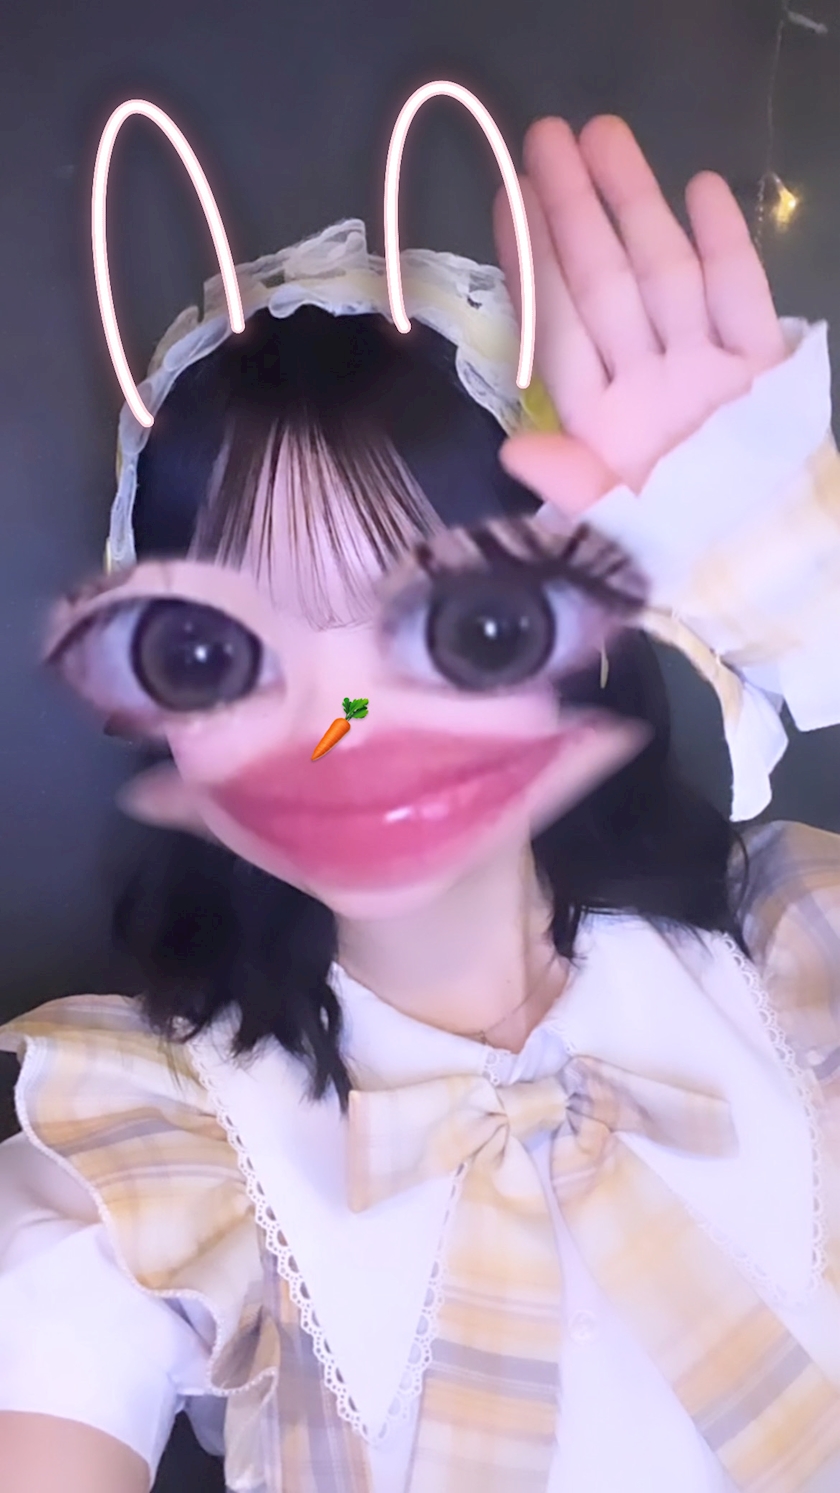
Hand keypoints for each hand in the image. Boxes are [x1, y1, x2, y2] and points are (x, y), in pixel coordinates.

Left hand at [493, 116, 786, 513]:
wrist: (766, 565)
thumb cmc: (681, 550)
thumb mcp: (614, 532)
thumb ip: (570, 489)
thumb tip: (512, 454)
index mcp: (605, 422)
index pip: (560, 329)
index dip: (533, 266)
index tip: (510, 202)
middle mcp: (649, 383)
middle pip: (606, 285)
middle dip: (576, 212)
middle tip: (547, 138)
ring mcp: (705, 369)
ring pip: (665, 275)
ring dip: (637, 207)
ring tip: (606, 139)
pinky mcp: (762, 369)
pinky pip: (741, 298)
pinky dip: (725, 247)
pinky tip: (702, 189)